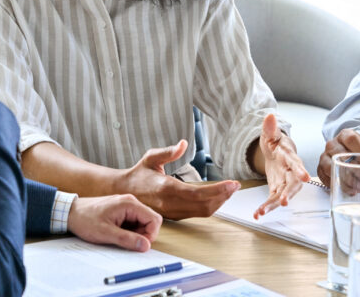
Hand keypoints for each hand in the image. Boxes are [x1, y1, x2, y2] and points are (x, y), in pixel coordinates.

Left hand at [67, 195, 161, 251]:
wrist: (71, 212)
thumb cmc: (85, 219)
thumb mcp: (106, 233)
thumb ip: (127, 239)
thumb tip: (146, 245)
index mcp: (129, 204)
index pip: (154, 219)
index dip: (151, 235)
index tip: (140, 245)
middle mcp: (130, 202)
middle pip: (150, 221)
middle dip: (143, 235)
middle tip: (128, 243)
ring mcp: (126, 206)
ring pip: (142, 223)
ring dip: (135, 234)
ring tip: (118, 237)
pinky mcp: (122, 211)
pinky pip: (133, 223)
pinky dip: (129, 231)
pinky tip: (116, 233)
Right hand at [118, 140, 240, 219]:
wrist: (124, 192)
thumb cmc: (139, 173)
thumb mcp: (150, 158)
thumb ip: (167, 152)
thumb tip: (183, 144)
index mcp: (166, 188)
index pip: (197, 193)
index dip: (218, 190)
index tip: (232, 183)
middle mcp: (171, 203)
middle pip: (204, 205)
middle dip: (223, 196)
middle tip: (235, 186)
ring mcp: (173, 211)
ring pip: (202, 212)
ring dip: (219, 202)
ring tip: (229, 190)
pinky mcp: (175, 215)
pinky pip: (197, 213)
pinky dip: (211, 205)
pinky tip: (217, 196)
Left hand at [253, 114, 309, 217]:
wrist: (277, 153)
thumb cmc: (277, 143)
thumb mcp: (271, 134)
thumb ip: (270, 128)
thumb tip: (269, 116)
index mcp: (290, 157)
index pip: (297, 163)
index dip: (301, 170)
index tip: (304, 177)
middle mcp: (291, 172)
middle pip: (293, 184)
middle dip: (289, 193)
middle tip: (284, 201)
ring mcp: (285, 182)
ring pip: (282, 195)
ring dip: (273, 204)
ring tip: (262, 212)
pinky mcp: (278, 189)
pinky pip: (273, 200)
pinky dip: (266, 207)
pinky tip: (257, 214)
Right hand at [317, 129, 359, 188]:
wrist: (353, 153)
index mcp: (346, 135)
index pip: (351, 140)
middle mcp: (332, 144)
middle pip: (340, 155)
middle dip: (355, 171)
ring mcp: (325, 155)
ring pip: (330, 167)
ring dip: (345, 180)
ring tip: (358, 188)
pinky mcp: (321, 167)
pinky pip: (325, 176)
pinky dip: (336, 185)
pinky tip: (349, 189)